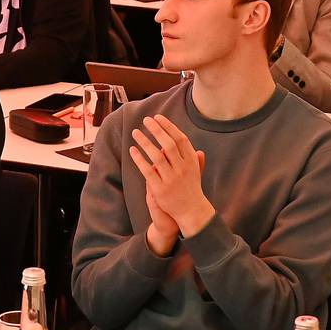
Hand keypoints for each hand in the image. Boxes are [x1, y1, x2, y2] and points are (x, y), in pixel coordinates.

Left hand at [130, 114, 215, 243]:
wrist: (190, 212)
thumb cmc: (191, 189)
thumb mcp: (197, 173)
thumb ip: (196, 161)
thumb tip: (198, 149)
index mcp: (191, 161)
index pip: (180, 138)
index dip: (168, 126)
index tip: (158, 117)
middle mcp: (182, 169)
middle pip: (168, 144)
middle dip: (156, 130)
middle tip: (146, 120)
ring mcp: (171, 179)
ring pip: (156, 156)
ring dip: (145, 141)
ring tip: (135, 132)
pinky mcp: (160, 189)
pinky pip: (147, 170)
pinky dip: (139, 159)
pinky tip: (132, 150)